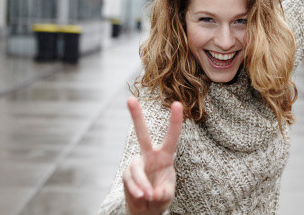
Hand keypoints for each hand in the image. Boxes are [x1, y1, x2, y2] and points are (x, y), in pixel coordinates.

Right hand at [122, 98, 182, 214]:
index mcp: (165, 156)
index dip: (175, 120)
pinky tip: (141, 197)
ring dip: (143, 185)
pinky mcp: (127, 174)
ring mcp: (137, 164)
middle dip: (136, 116)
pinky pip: (130, 181)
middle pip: (142, 134)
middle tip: (129, 99)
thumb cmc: (160, 196)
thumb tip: (153, 193)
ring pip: (137, 170)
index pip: (172, 136)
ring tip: (150, 196)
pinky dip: (137, 191)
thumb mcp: (167, 195)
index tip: (177, 103)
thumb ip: (164, 193)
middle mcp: (150, 155)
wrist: (146, 208)